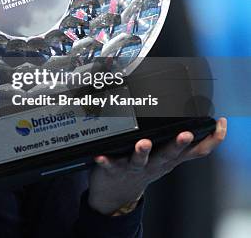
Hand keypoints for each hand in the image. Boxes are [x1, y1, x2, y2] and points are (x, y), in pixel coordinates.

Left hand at [88, 117, 226, 215]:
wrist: (117, 194)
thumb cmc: (145, 168)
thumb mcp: (169, 160)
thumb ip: (184, 146)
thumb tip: (209, 125)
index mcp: (169, 160)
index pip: (194, 151)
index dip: (210, 140)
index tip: (218, 125)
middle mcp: (154, 164)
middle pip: (169, 154)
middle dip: (178, 144)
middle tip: (185, 134)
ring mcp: (134, 168)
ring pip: (140, 160)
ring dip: (142, 152)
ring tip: (144, 143)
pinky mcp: (114, 169)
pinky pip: (109, 165)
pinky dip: (105, 160)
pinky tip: (100, 156)